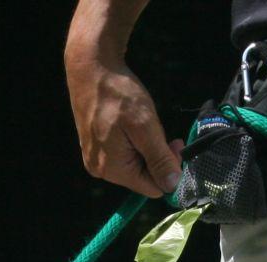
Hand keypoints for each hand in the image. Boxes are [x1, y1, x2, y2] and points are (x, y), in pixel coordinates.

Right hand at [64, 46, 183, 197]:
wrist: (91, 69)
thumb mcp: (146, 126)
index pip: (153, 187)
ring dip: (146, 148)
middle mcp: (100, 170)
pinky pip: (122, 155)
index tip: (176, 142)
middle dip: (157, 157)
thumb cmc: (118, 95)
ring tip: (142, 124)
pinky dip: (133, 143)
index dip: (169, 168)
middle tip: (163, 131)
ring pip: (134, 165)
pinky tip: (130, 124)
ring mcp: (95, 159)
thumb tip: (172, 186)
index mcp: (113, 169)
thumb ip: (159, 158)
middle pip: (142, 177)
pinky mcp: (93, 148)